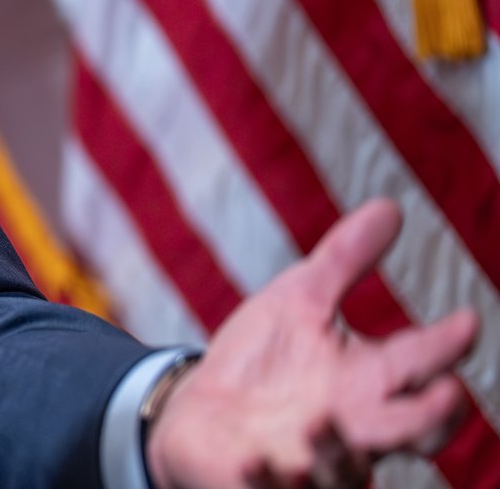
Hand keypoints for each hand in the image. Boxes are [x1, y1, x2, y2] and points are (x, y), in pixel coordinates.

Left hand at [144, 199, 476, 487]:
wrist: (199, 413)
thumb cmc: (264, 360)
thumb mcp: (298, 301)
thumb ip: (343, 260)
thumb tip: (391, 206)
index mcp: (370, 382)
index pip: (421, 362)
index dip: (446, 344)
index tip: (466, 320)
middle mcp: (355, 427)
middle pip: (413, 432)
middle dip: (434, 418)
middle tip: (447, 394)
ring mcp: (315, 462)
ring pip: (349, 470)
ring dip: (341, 450)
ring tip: (322, 421)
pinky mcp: (266, 482)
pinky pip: (274, 488)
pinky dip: (267, 477)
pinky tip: (256, 457)